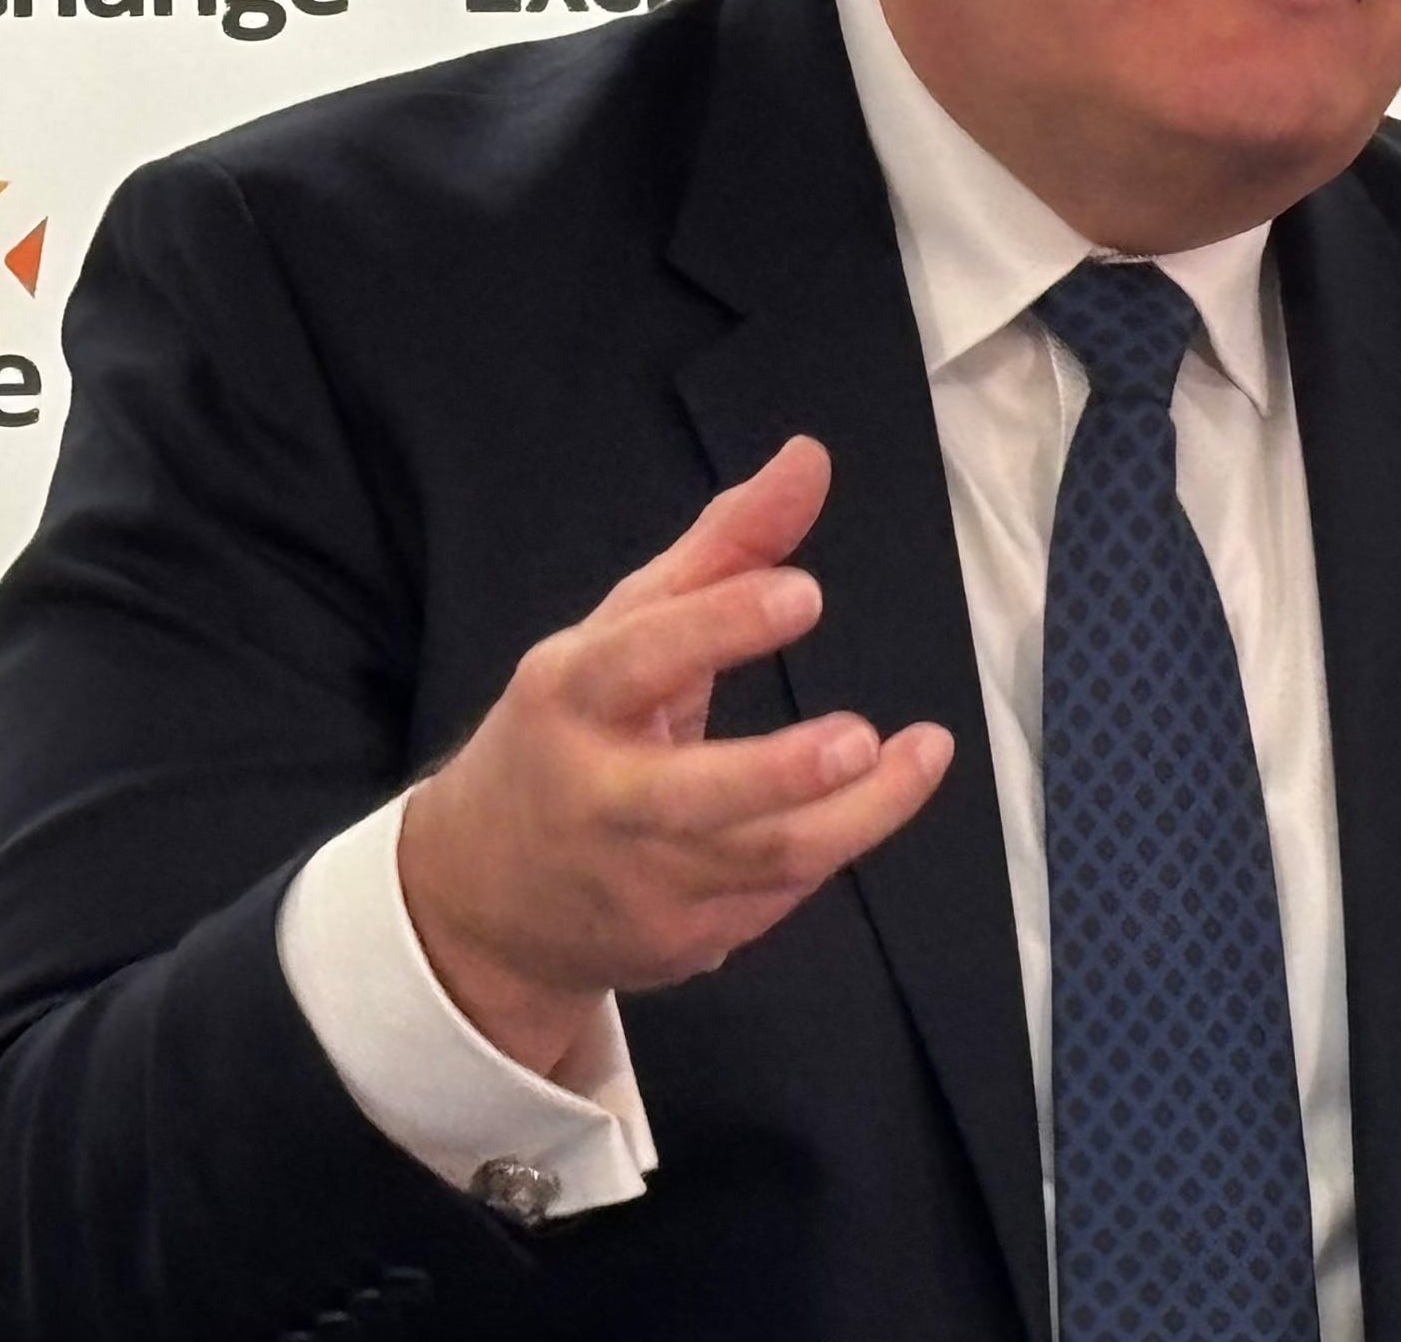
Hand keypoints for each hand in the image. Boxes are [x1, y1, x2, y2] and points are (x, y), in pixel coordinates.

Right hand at [396, 436, 954, 1074]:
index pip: (640, 658)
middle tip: (862, 736)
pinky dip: (830, 850)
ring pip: (760, 860)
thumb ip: (724, 546)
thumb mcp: (623, 630)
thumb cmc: (572, 728)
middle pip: (697, 797)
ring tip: (921, 754)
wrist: (479, 895)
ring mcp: (639, 882)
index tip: (805, 592)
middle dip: (781, 773)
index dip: (720, 625)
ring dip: (856, 817)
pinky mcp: (677, 943)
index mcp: (571, 697)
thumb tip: (810, 457)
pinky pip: (772, 897)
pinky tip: (874, 802)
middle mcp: (600, 796)